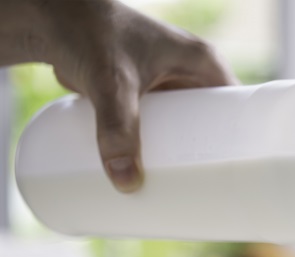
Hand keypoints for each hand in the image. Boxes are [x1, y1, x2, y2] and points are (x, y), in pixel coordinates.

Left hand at [41, 0, 235, 191]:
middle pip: (213, 128)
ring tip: (184, 197)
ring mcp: (165, 89)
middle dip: (210, 161)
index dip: (244, 144)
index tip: (240, 179)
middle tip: (207, 198)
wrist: (50, 20)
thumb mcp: (112, 83)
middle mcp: (189, 75)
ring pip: (184, 133)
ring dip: (183, 161)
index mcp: (203, 64)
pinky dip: (159, 154)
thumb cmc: (91, 35)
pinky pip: (160, 133)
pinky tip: (156, 180)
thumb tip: (127, 183)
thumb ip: (118, 129)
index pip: (239, 109)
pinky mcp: (140, 100)